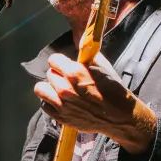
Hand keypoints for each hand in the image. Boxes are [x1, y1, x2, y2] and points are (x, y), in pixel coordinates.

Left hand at [33, 52, 156, 155]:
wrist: (119, 116)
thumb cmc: (113, 90)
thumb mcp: (103, 67)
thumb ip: (88, 56)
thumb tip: (82, 44)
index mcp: (74, 72)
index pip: (53, 60)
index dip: (61, 62)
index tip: (66, 66)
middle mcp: (64, 88)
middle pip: (49, 74)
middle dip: (58, 75)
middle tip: (68, 80)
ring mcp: (61, 104)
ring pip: (40, 89)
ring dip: (49, 88)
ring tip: (59, 90)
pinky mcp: (61, 117)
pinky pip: (44, 106)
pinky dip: (51, 103)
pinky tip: (61, 102)